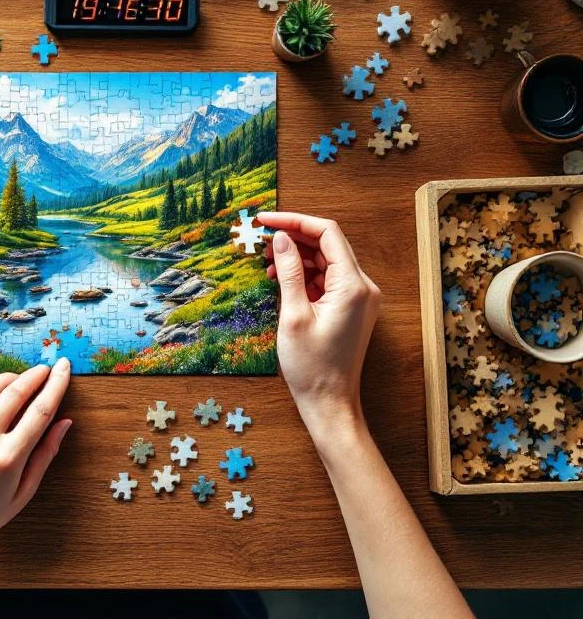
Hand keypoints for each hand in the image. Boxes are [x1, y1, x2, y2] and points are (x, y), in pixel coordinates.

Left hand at [0, 359, 72, 552]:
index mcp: (8, 458)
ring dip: (10, 378)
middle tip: (46, 367)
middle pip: (16, 392)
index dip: (56, 385)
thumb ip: (45, 455)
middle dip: (35, 375)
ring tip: (20, 379)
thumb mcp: (23, 493)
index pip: (40, 410)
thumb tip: (64, 422)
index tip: (64, 369)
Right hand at [256, 212, 380, 441]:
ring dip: (297, 255)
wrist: (330, 403)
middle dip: (294, 237)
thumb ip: (288, 272)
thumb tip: (280, 239)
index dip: (294, 221)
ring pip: (326, 260)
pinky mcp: (351, 308)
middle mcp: (363, 287)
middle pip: (328, 244)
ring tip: (266, 260)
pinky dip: (305, 274)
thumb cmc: (312, 366)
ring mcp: (359, 297)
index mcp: (353, 286)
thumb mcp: (293, 315)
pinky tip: (280, 277)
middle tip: (261, 238)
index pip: (327, 233)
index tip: (265, 220)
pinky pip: (328, 278)